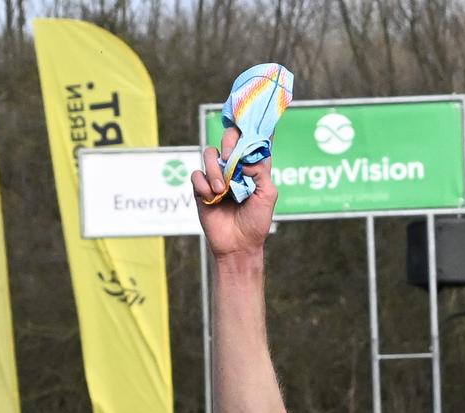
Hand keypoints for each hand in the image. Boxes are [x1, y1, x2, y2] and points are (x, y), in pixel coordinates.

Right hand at [193, 124, 276, 259]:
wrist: (238, 245)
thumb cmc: (256, 222)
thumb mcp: (268, 196)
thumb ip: (261, 172)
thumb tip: (245, 157)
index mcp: (253, 168)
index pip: (253, 141)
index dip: (252, 127)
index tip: (250, 115)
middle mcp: (235, 168)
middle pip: (229, 138)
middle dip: (229, 142)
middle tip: (231, 158)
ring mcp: (217, 177)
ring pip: (210, 154)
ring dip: (215, 170)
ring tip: (221, 189)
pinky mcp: (202, 188)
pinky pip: (196, 174)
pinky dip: (203, 184)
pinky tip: (210, 197)